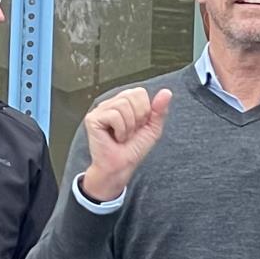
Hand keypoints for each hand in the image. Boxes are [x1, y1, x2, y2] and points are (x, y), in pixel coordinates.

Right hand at [81, 87, 173, 202]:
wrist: (122, 166)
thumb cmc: (133, 149)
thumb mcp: (152, 128)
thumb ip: (160, 110)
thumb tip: (167, 92)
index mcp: (124, 102)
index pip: (139, 92)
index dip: (145, 110)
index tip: (140, 126)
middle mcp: (111, 103)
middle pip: (132, 96)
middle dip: (138, 117)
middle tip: (131, 132)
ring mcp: (100, 110)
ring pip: (123, 105)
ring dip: (129, 126)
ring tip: (124, 136)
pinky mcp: (92, 119)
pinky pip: (114, 115)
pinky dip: (120, 130)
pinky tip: (116, 138)